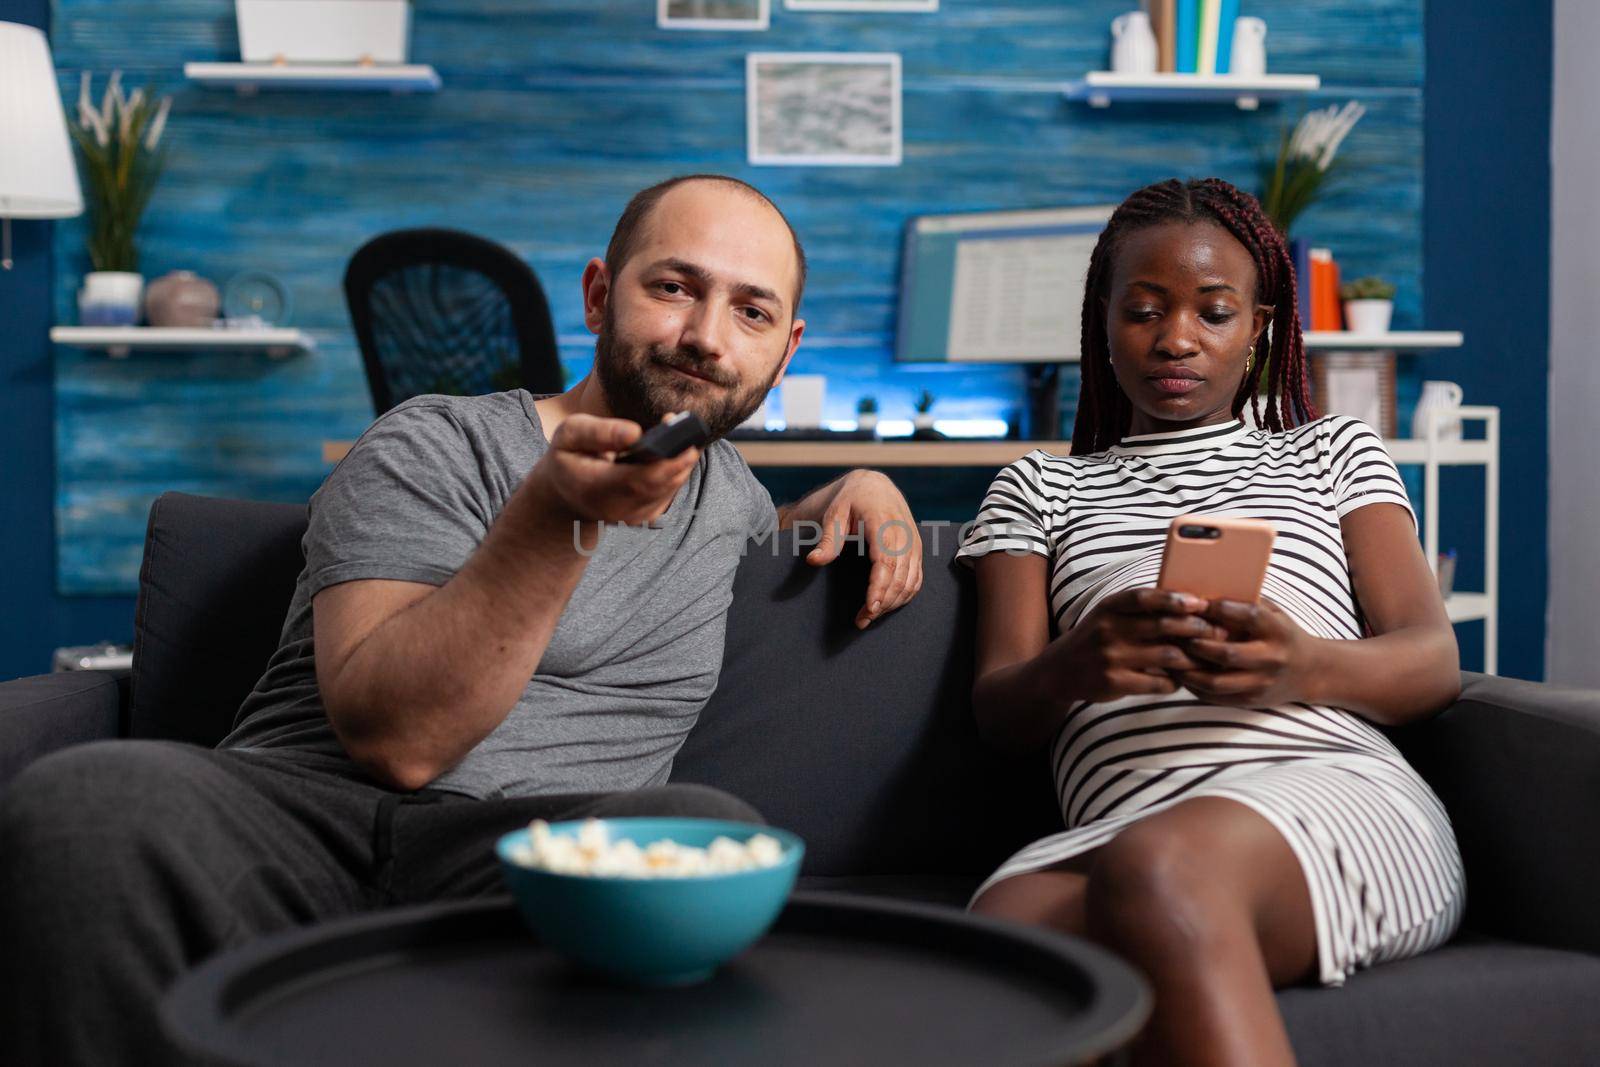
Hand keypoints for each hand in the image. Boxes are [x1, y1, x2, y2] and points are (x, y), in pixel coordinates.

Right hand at [533, 412, 700, 526]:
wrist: (566, 494)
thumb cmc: (569, 458)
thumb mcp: (570, 434)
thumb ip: (598, 431)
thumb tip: (635, 432)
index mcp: (593, 488)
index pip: (638, 480)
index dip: (666, 461)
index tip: (681, 439)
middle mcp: (615, 509)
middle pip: (660, 484)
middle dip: (679, 455)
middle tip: (687, 427)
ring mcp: (632, 516)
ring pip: (669, 487)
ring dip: (680, 460)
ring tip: (680, 433)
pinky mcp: (645, 515)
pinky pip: (669, 491)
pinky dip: (675, 470)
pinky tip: (673, 451)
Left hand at [804, 470, 921, 628]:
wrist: (875, 487)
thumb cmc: (851, 500)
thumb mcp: (834, 514)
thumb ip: (828, 539)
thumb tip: (814, 561)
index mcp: (883, 521)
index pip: (886, 560)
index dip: (879, 586)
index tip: (869, 607)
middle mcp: (904, 532)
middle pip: (899, 575)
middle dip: (883, 602)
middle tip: (862, 619)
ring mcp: (913, 542)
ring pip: (910, 580)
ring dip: (892, 602)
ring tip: (869, 616)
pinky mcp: (917, 549)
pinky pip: (916, 578)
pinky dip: (904, 596)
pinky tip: (887, 606)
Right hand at [1042, 588, 1228, 702]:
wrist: (1059, 671)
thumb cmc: (1096, 639)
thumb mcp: (1109, 615)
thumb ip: (1139, 608)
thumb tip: (1190, 603)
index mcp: (1109, 608)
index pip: (1144, 598)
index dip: (1173, 599)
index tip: (1199, 602)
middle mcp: (1108, 630)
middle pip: (1162, 627)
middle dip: (1196, 629)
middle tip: (1219, 632)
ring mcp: (1111, 658)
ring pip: (1167, 656)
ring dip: (1192, 658)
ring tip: (1207, 658)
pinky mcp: (1114, 683)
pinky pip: (1158, 684)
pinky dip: (1175, 682)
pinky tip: (1180, 681)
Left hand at [1174, 597, 1318, 705]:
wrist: (1310, 672)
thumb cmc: (1282, 634)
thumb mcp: (1274, 613)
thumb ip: (1247, 603)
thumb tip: (1208, 591)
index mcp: (1278, 631)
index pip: (1250, 616)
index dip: (1221, 609)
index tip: (1196, 601)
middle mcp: (1271, 659)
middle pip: (1228, 654)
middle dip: (1197, 643)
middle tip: (1173, 633)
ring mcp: (1260, 684)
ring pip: (1216, 682)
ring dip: (1187, 669)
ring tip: (1168, 656)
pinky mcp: (1249, 701)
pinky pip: (1214, 697)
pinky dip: (1192, 685)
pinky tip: (1178, 672)